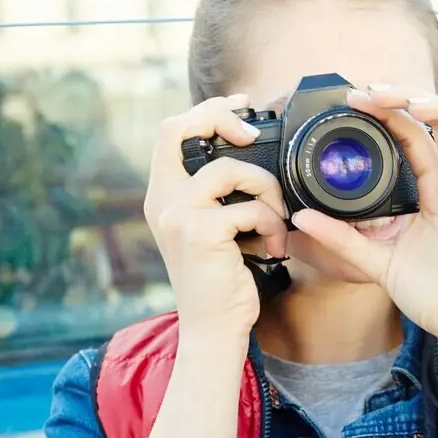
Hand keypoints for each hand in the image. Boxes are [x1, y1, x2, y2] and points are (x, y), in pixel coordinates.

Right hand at [144, 94, 289, 341]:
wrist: (215, 330)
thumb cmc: (223, 283)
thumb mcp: (215, 233)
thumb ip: (220, 198)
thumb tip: (253, 159)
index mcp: (163, 197)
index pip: (170, 131)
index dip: (206, 110)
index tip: (240, 107)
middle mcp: (161, 201)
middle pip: (180, 128)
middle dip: (222, 119)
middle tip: (256, 134)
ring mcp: (177, 214)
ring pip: (231, 169)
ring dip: (267, 191)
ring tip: (276, 224)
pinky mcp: (201, 231)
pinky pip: (250, 207)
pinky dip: (272, 225)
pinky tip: (274, 248)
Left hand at [290, 88, 437, 357]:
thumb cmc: (430, 297)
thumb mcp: (377, 263)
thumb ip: (342, 239)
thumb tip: (300, 216)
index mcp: (430, 190)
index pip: (411, 134)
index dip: (388, 111)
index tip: (356, 100)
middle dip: (412, 96)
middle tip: (377, 91)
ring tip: (419, 106)